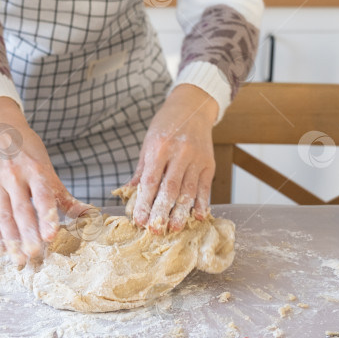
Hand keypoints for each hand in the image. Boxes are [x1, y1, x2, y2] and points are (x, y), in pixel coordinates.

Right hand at [0, 98, 86, 265]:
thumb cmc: (28, 152)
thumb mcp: (48, 169)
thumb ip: (65, 197)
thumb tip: (90, 215)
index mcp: (35, 169)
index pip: (41, 195)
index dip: (46, 216)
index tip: (50, 236)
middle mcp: (13, 176)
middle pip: (21, 209)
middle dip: (27, 234)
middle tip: (34, 254)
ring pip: (3, 216)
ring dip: (11, 240)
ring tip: (19, 260)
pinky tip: (1, 250)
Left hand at [125, 85, 218, 233]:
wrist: (192, 107)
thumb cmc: (166, 126)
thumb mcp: (149, 143)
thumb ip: (142, 170)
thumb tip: (129, 193)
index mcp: (160, 147)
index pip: (151, 181)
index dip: (145, 203)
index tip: (140, 220)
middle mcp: (180, 153)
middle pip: (170, 188)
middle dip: (162, 211)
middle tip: (156, 230)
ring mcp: (197, 158)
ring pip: (189, 190)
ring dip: (181, 212)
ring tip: (175, 228)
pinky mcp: (209, 163)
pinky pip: (205, 187)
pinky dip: (202, 203)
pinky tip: (197, 216)